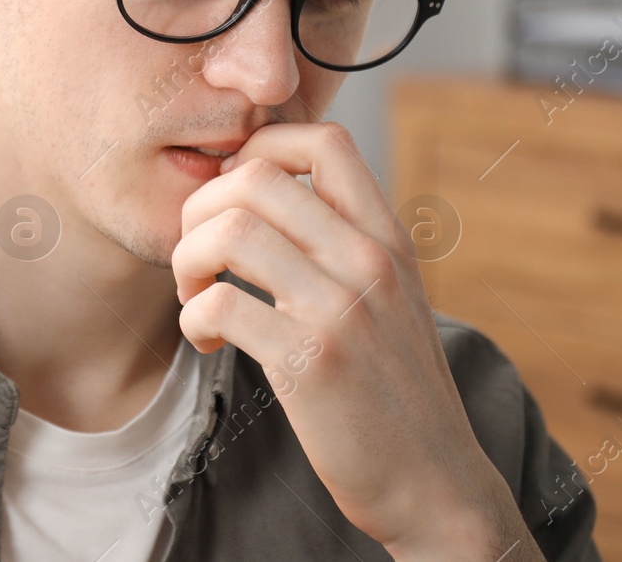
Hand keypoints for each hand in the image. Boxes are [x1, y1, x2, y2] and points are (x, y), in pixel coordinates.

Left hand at [171, 122, 542, 560]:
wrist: (433, 480)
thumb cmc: (394, 390)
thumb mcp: (390, 298)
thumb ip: (345, 246)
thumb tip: (266, 197)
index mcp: (388, 237)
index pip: (323, 140)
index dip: (260, 148)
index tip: (234, 199)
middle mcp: (369, 259)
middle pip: (256, 176)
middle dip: (200, 209)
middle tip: (196, 257)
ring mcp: (342, 307)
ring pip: (230, 231)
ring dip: (187, 262)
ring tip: (194, 298)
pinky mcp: (311, 360)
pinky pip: (220, 304)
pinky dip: (193, 318)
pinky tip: (207, 342)